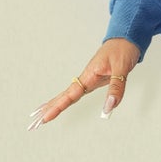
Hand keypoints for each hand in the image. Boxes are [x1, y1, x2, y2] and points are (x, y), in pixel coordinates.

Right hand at [27, 37, 141, 128]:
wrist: (126, 38)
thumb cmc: (122, 50)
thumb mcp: (122, 69)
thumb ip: (116, 88)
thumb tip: (109, 107)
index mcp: (89, 75)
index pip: (70, 95)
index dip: (58, 107)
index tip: (46, 117)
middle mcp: (85, 78)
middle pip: (62, 97)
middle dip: (48, 110)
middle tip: (34, 123)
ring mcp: (87, 80)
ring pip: (66, 96)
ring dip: (53, 106)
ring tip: (39, 118)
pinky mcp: (92, 81)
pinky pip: (75, 93)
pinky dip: (65, 100)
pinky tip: (59, 105)